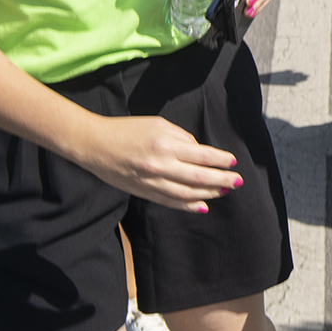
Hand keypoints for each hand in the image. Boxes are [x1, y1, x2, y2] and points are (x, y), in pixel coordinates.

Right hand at [76, 114, 241, 212]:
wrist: (93, 144)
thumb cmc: (127, 130)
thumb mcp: (158, 124)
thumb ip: (181, 137)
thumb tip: (199, 151)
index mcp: (165, 144)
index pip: (201, 155)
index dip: (220, 160)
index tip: (233, 162)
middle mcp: (159, 165)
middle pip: (198, 176)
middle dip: (222, 180)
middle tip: (238, 181)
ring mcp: (151, 181)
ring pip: (187, 192)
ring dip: (209, 193)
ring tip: (224, 191)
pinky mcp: (142, 192)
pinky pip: (170, 201)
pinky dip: (188, 205)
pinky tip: (202, 206)